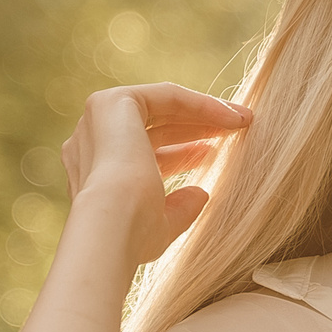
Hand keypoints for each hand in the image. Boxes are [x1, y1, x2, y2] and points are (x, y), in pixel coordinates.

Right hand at [59, 82, 249, 267]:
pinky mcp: (114, 102)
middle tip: (230, 134)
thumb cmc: (132, 235)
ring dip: (202, 113)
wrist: (112, 224)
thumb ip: (179, 209)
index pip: (141, 153)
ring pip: (160, 107)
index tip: (213, 156)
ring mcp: (98, 119)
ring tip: (240, 122)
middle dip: (194, 129)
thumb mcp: (161, 224)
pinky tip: (232, 118)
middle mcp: (90, 141)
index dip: (180, 153)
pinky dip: (201, 104)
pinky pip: (166, 96)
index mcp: (94, 172)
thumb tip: (201, 195)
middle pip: (152, 127)